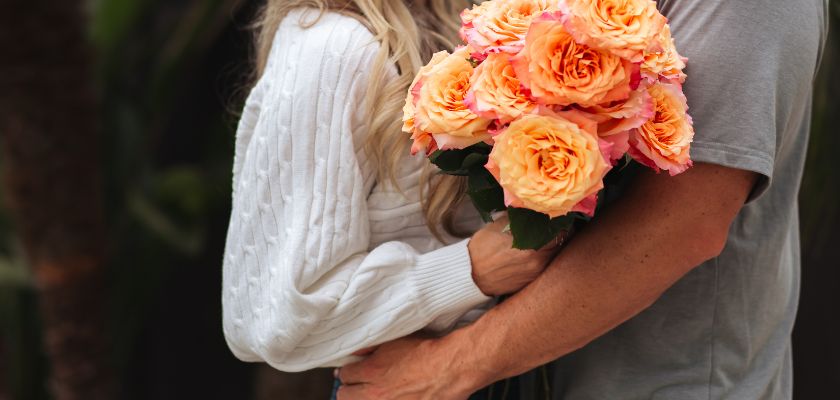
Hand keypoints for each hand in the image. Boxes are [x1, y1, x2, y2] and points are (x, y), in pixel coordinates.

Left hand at [336, 335, 477, 399]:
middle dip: (348, 388)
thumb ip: (372, 347)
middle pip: (344, 396)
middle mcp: (376, 393)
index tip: (352, 371)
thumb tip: (356, 352)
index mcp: (371, 371)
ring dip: (364, 398)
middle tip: (355, 385)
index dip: (348, 371)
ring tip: (372, 393)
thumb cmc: (428, 352)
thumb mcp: (396, 340)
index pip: (344, 375)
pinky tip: (392, 397)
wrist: (451, 368)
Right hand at [468, 215, 562, 295]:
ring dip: (553, 246)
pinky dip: (545, 257)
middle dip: (559, 234)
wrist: (470, 275)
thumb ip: (521, 218)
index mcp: (531, 245)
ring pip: (555, 255)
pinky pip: (546, 266)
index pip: (560, 231)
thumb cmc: (482, 247)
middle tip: (555, 225)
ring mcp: (536, 273)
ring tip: (545, 237)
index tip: (558, 217)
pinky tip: (537, 251)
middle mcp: (538, 260)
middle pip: (561, 244)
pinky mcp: (531, 281)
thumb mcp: (500, 226)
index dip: (561, 222)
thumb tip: (537, 209)